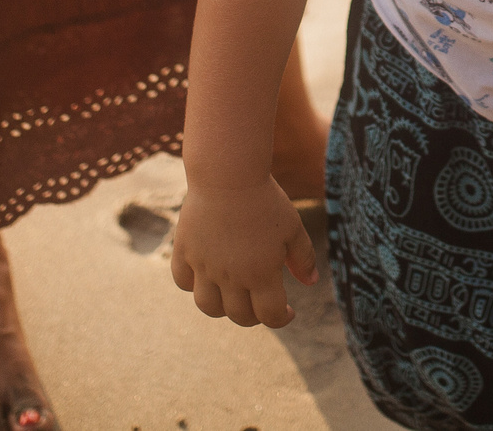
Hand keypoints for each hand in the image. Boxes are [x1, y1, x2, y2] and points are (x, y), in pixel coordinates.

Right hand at [168, 176, 317, 327]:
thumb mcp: (293, 228)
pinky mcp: (185, 250)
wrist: (229, 173)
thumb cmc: (266, 199)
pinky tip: (206, 274)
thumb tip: (310, 283)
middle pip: (239, 316)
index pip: (269, 316)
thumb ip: (303, 258)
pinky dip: (192, 284)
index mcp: (260, 274)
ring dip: (222, 308)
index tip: (287, 311)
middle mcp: (230, 276)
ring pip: (207, 306)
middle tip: (261, 303)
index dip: (281, 318)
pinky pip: (182, 280)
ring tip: (232, 295)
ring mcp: (204, 265)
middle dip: (254, 316)